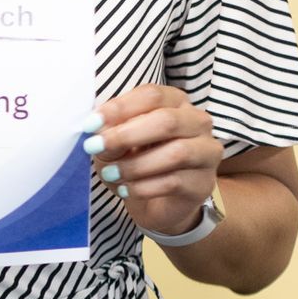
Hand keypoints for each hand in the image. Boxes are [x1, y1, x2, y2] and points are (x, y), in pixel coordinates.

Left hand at [85, 85, 222, 238]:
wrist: (157, 202)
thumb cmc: (136, 160)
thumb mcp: (117, 142)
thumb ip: (111, 131)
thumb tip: (98, 131)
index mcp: (175, 101)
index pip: (152, 95)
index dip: (119, 108)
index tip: (90, 124)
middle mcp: (197, 122)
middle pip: (167, 121)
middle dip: (126, 135)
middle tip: (95, 147)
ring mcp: (207, 152)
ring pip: (176, 153)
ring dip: (135, 165)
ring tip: (109, 174)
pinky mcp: (203, 183)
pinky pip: (174, 182)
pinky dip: (143, 187)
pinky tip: (124, 190)